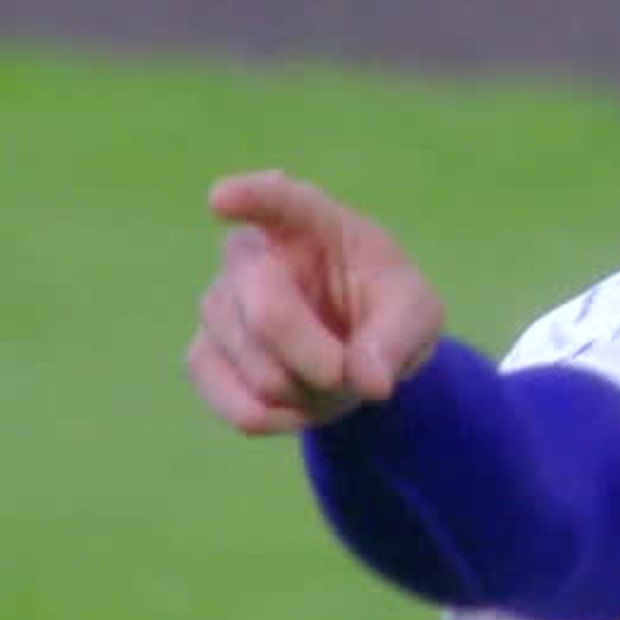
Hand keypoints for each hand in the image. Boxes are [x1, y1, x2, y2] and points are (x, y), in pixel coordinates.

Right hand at [185, 169, 444, 433]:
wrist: (357, 352)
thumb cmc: (386, 310)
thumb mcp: (416, 314)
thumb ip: (397, 341)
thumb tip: (368, 381)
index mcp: (307, 221)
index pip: (273, 199)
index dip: (247, 197)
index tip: (222, 199)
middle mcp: (249, 254)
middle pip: (267, 314)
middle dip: (320, 360)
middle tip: (348, 372)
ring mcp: (217, 305)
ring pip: (259, 372)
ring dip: (311, 394)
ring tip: (330, 377)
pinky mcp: (203, 356)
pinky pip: (240, 409)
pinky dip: (284, 421)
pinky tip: (300, 405)